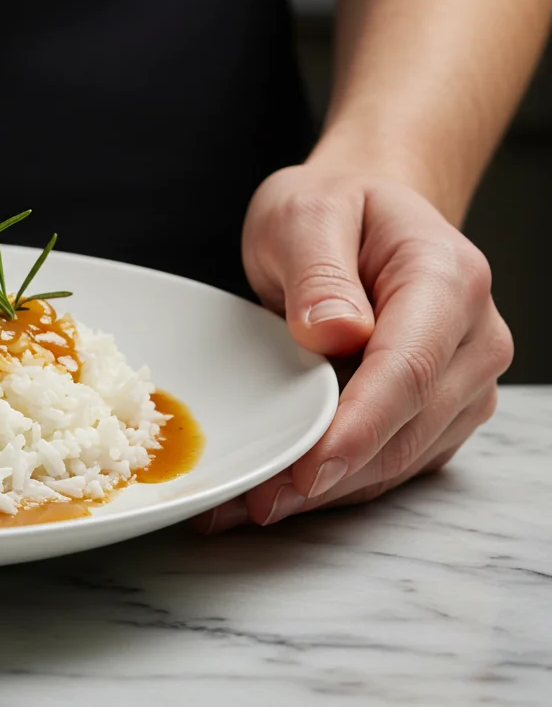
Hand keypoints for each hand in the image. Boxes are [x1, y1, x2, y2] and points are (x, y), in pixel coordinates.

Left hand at [195, 165, 512, 532]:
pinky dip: (331, 487)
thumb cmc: (334, 210)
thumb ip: (320, 271)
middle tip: (253, 503)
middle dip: (331, 476)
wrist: (363, 215)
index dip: (360, 428)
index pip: (410, 369)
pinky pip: (386, 465)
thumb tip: (335, 332)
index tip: (309, 470)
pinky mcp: (436, 417)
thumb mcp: (307, 213)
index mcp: (449, 280)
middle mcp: (472, 340)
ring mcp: (461, 384)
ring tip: (245, 507)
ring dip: (325, 494)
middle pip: (408, 429)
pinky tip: (272, 495)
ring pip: (398, 461)